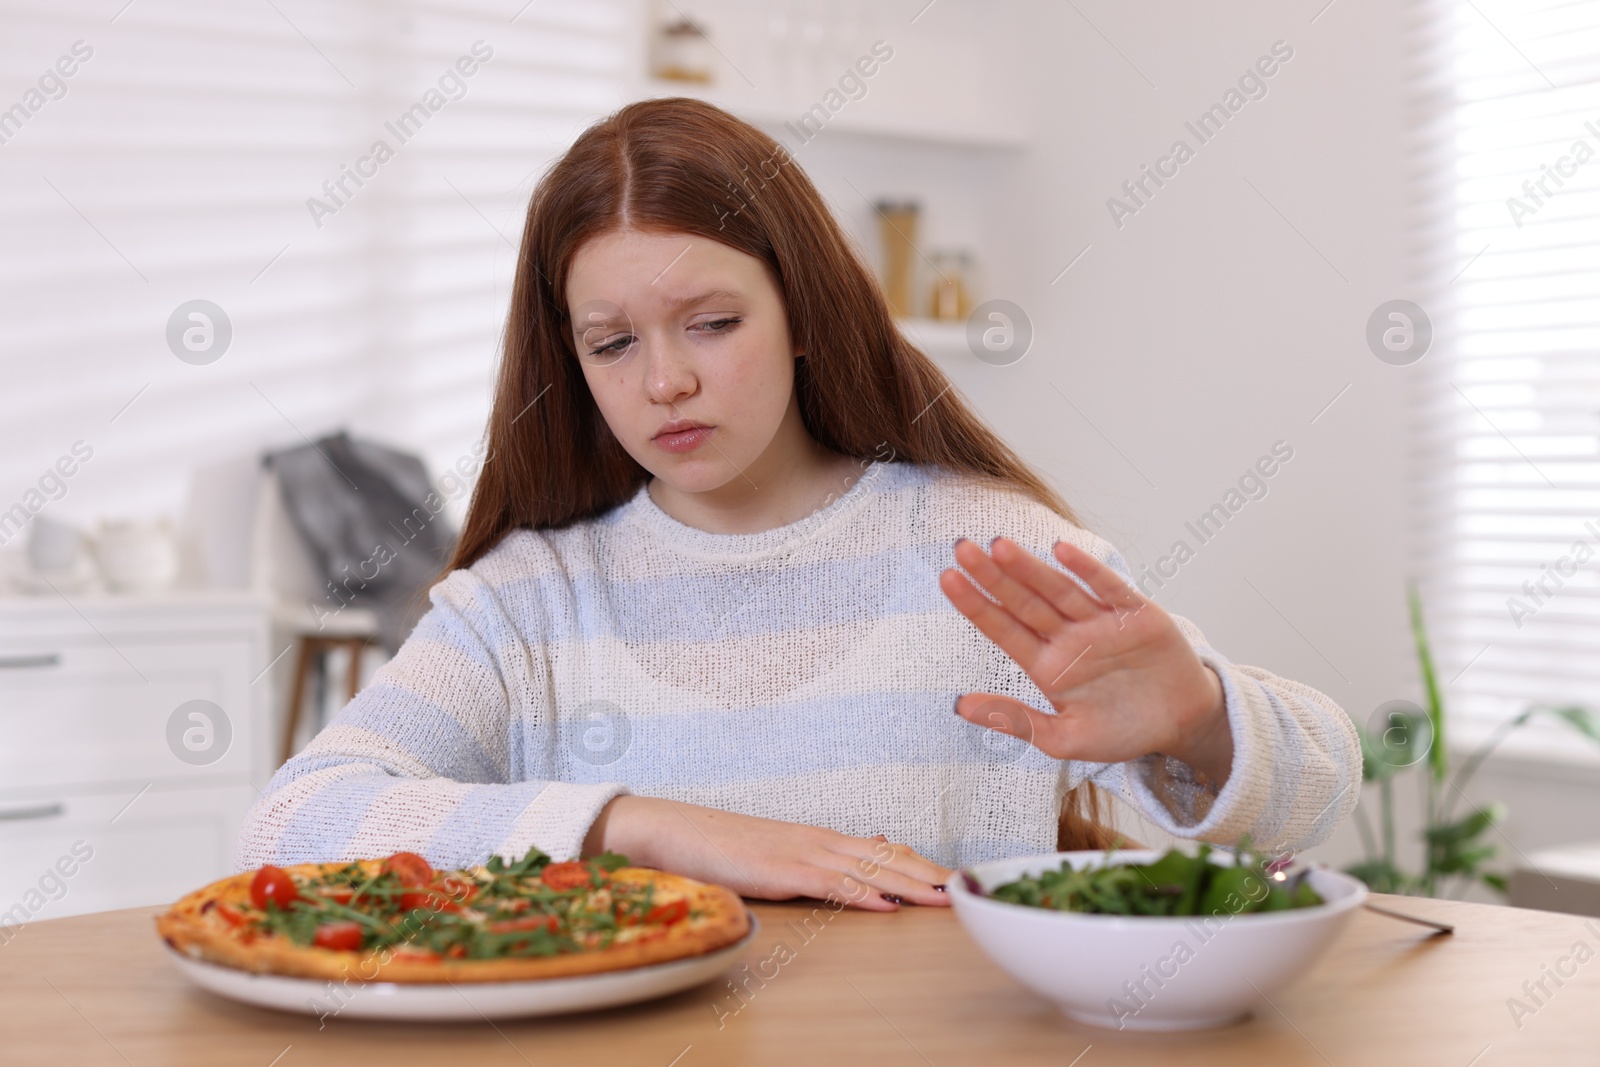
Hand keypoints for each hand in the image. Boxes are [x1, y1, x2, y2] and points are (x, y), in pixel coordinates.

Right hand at [582, 796, 950, 910]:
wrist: (674, 829)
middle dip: (928, 874)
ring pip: (869, 869)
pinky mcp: (782, 870)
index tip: (952, 878)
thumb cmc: (720, 847)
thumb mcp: (776, 856)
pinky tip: (889, 906)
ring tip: (944, 898)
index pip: (883, 849)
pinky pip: (832, 885)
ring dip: (910, 885)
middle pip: (887, 856)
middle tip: (967, 888)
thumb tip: (858, 862)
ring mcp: (802, 853)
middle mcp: (818, 840)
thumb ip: (816, 863)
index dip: (919, 864)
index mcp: (819, 838)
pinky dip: (864, 896)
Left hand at [939, 536, 1233, 783]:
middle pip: (1024, 602)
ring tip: (999, 547)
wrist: (1181, 725)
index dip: (976, 604)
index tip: (948, 579)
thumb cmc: (1121, 731)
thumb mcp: (1062, 739)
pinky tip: (1061, 552)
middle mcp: (1068, 637)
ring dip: (1030, 569)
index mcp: (1047, 665)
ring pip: (1058, 590)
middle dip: (993, 576)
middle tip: (962, 548)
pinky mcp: (1135, 615)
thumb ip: (1014, 721)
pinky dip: (1087, 570)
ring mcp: (1100, 623)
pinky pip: (1107, 588)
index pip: (1003, 629)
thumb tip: (959, 706)